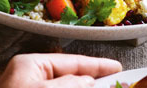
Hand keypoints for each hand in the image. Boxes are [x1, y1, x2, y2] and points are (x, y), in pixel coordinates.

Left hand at [0, 53, 121, 87]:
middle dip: (91, 82)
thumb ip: (71, 84)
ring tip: (104, 87)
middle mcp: (30, 79)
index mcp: (30, 66)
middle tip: (115, 83)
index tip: (116, 67)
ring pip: (65, 87)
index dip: (96, 65)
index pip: (70, 61)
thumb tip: (88, 81)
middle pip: (69, 77)